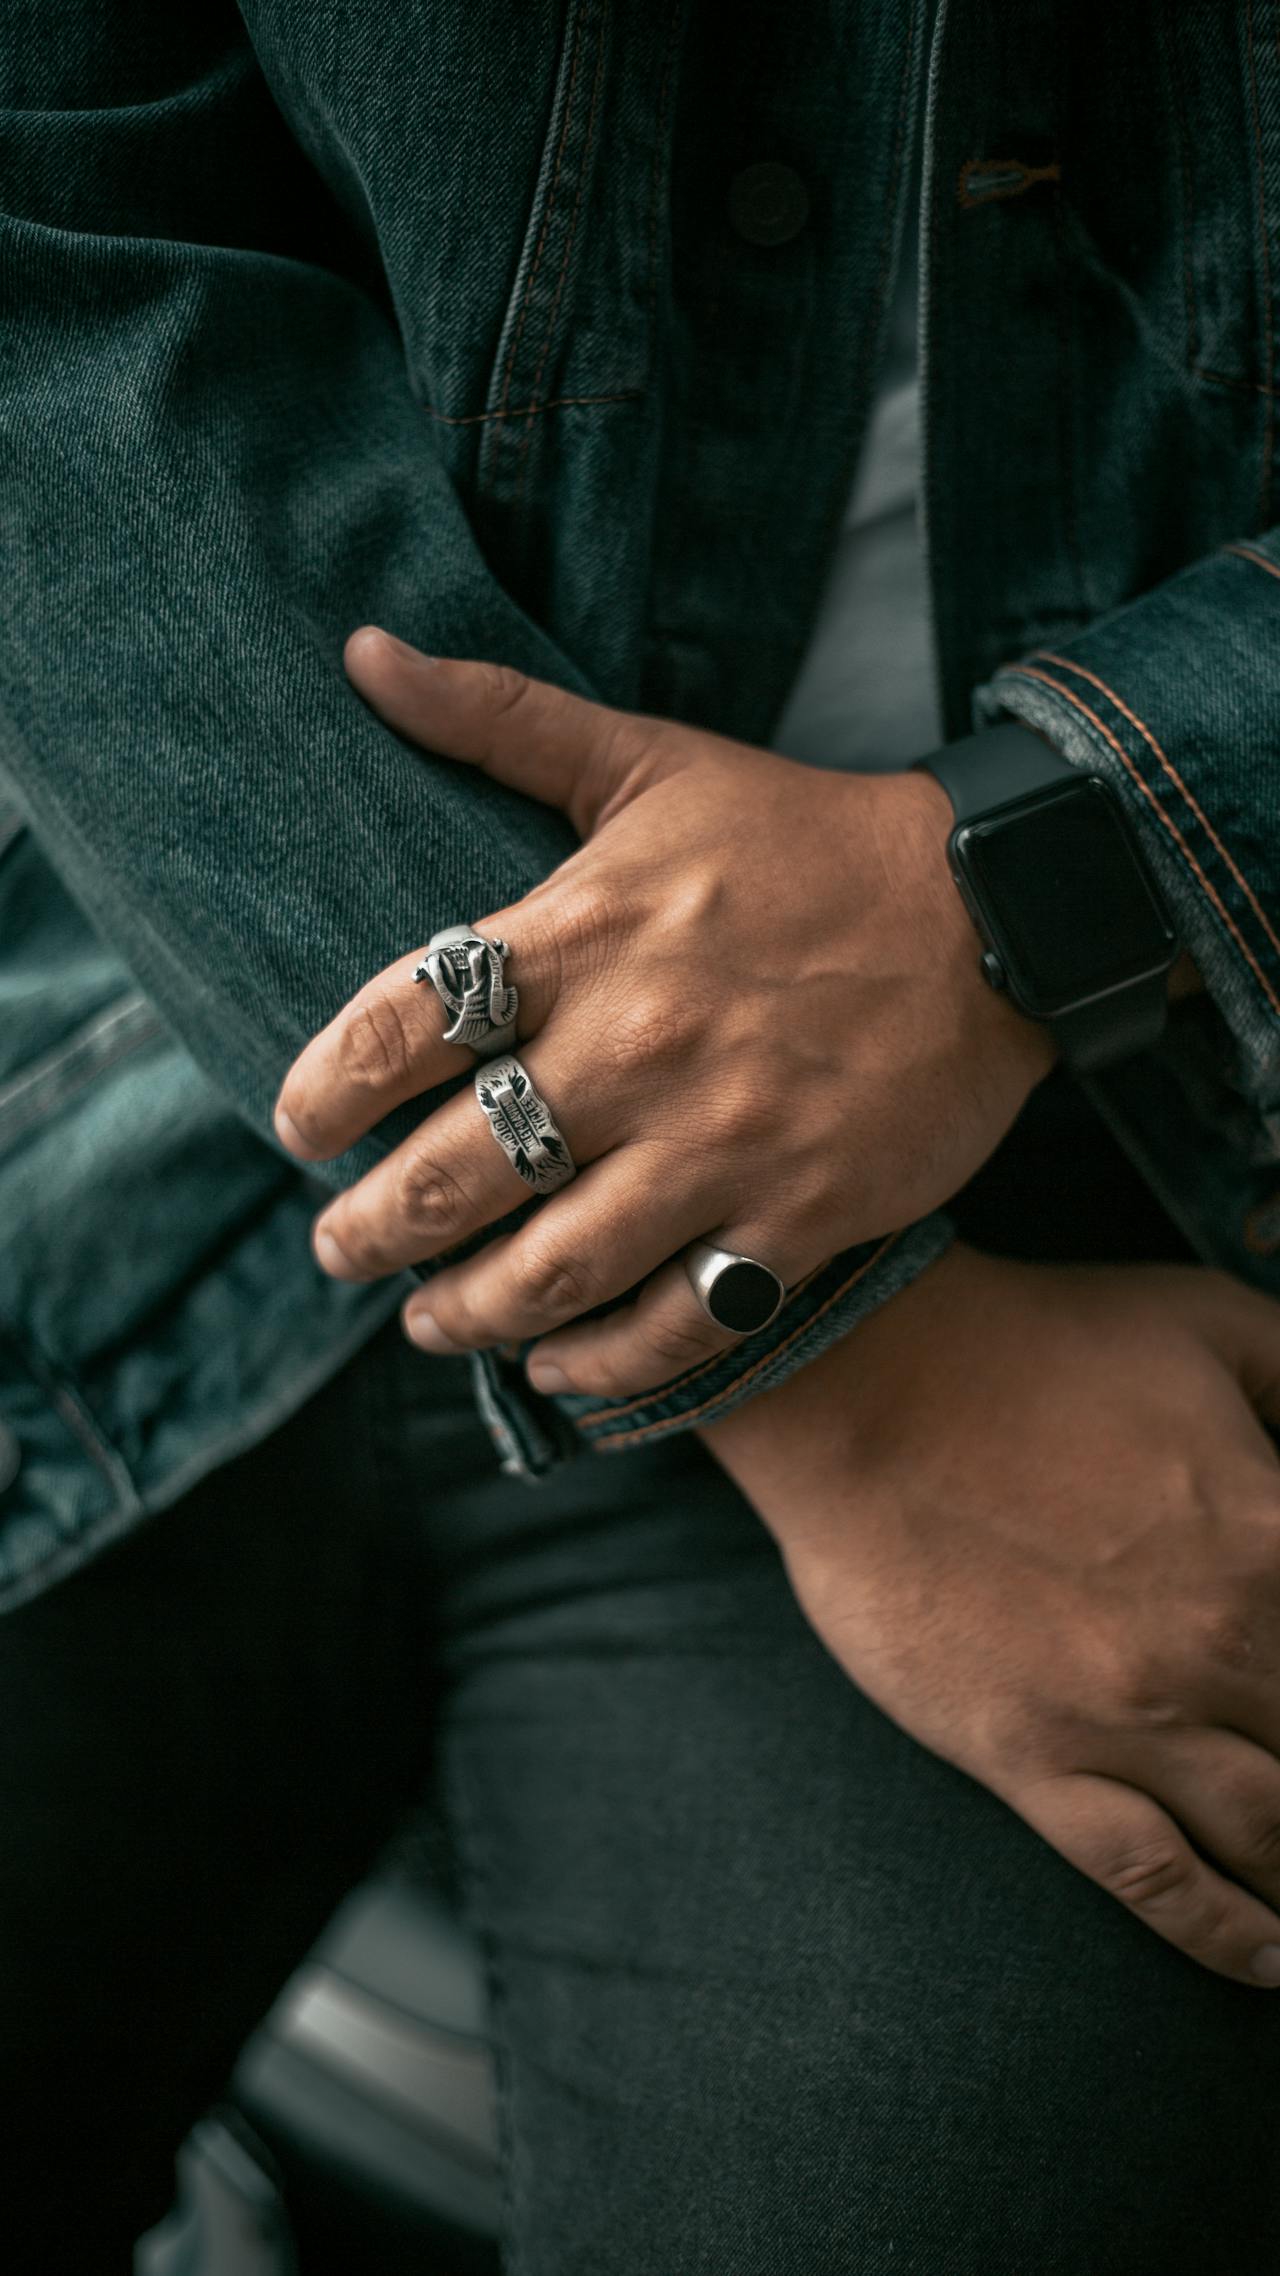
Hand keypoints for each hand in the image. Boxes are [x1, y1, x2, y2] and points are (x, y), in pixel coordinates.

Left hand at [276, 630, 1053, 1397]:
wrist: (994, 911)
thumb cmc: (804, 836)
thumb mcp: (651, 757)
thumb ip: (499, 718)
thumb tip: (363, 649)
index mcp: (586, 934)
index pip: (400, 1026)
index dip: (322, 1091)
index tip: (296, 1128)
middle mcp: (637, 1049)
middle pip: (453, 1174)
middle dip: (369, 1232)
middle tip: (337, 1251)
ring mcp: (719, 1145)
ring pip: (550, 1269)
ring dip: (463, 1312)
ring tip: (423, 1319)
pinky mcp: (796, 1218)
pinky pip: (675, 1322)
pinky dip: (599, 1364)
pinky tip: (551, 1366)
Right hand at [705, 1243, 1279, 1987]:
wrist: (866, 1384)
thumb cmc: (1040, 1340)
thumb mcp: (1216, 1322)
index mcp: (1279, 1542)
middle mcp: (1221, 1650)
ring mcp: (1125, 1718)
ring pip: (1269, 1837)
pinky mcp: (1033, 1757)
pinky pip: (1150, 1876)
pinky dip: (1222, 1934)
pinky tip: (1270, 1963)